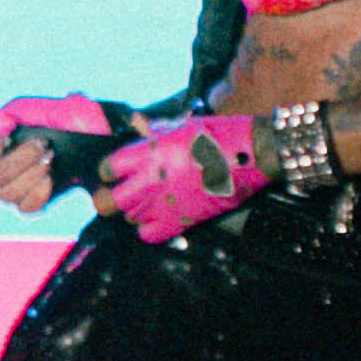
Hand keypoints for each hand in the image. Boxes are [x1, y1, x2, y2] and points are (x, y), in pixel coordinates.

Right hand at [0, 95, 120, 215]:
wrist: (109, 137)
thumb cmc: (73, 118)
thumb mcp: (33, 110)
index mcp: (3, 147)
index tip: (6, 138)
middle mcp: (9, 169)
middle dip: (18, 160)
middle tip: (44, 144)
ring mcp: (25, 186)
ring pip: (6, 196)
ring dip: (30, 175)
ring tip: (51, 159)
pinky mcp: (43, 200)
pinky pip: (26, 208)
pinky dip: (38, 192)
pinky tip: (52, 178)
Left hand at [104, 113, 269, 242]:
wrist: (253, 155)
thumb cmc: (222, 135)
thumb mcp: (184, 125)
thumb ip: (156, 130)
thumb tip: (138, 126)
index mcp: (150, 152)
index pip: (107, 168)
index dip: (109, 170)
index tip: (115, 171)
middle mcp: (151, 180)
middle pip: (107, 201)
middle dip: (109, 197)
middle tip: (119, 193)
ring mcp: (164, 203)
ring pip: (128, 218)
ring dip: (134, 210)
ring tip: (148, 201)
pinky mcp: (181, 221)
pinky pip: (148, 235)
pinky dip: (149, 229)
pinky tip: (159, 217)